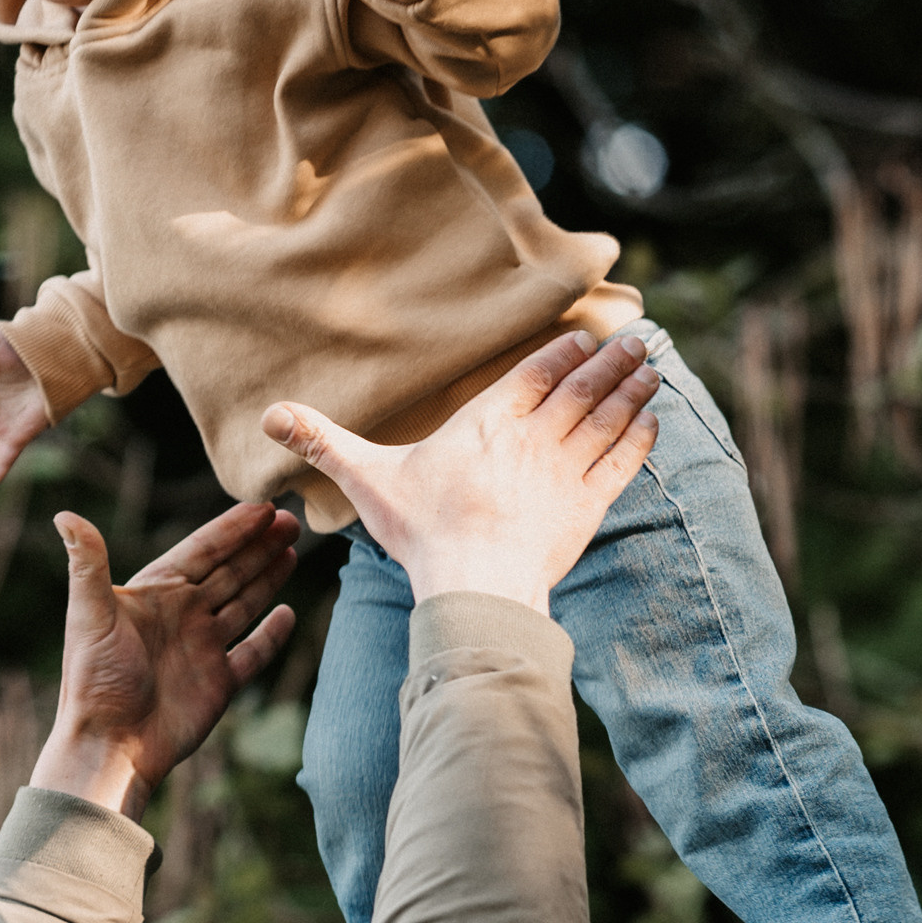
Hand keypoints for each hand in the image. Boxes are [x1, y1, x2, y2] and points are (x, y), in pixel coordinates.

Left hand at [32, 501, 300, 820]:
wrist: (110, 744)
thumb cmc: (94, 680)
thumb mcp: (90, 615)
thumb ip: (87, 563)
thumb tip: (64, 515)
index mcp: (155, 595)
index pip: (201, 550)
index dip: (231, 528)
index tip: (262, 506)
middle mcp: (182, 616)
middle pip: (229, 571)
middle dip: (259, 545)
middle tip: (290, 518)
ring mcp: (202, 648)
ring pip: (244, 603)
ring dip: (268, 576)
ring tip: (292, 549)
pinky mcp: (219, 683)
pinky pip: (252, 652)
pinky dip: (271, 635)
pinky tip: (288, 613)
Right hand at [262, 330, 657, 611]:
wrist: (474, 582)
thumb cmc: (422, 531)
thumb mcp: (368, 479)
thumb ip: (325, 442)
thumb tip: (269, 416)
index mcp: (488, 420)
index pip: (536, 374)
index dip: (564, 354)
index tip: (586, 340)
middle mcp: (534, 436)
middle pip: (582, 388)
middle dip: (612, 362)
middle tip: (639, 341)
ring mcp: (565, 469)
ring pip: (608, 418)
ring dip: (633, 390)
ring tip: (652, 369)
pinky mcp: (587, 505)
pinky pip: (623, 462)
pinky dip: (641, 439)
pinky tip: (653, 422)